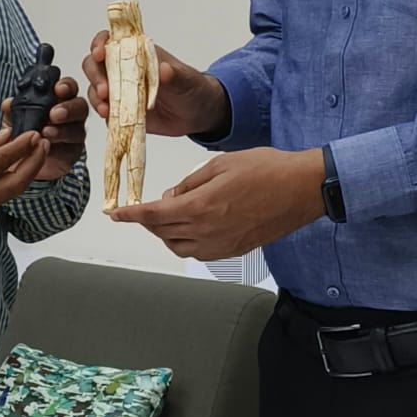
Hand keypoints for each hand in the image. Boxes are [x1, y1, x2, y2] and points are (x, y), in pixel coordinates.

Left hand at [0, 76, 87, 181]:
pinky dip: (60, 147)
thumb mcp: (11, 121)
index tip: (58, 89)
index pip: (67, 88)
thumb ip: (11, 111)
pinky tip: (48, 145)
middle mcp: (70, 114)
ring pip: (78, 128)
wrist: (21, 161)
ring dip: (62, 129)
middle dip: (68, 108)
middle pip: (80, 106)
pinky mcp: (73, 151)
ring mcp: (74, 133)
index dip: (65, 86)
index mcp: (57, 99)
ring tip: (46, 132)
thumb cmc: (21, 135)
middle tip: (54, 113)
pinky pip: (73, 148)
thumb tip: (8, 103)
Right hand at [0, 129, 47, 227]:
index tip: (33, 134)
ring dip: (26, 172)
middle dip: (34, 162)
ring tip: (36, 152)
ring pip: (11, 192)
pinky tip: (17, 166)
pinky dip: (11, 181)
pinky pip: (0, 197)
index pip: (1, 161)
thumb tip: (6, 137)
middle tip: (43, 143)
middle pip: (16, 183)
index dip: (20, 147)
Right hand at [82, 33, 228, 136]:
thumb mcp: (187, 80)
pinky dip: (102, 112)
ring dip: (96, 97)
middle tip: (104, 90)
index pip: (111, 40)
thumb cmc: (191, 88)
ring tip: (106, 109)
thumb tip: (164, 69)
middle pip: (95, 64)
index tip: (99, 53)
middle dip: (95, 75)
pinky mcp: (121, 110)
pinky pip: (104, 109)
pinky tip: (108, 117)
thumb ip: (175, 75)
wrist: (197, 115)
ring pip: (95, 88)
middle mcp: (124, 69)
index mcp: (138, 52)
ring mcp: (121, 90)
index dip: (100, 43)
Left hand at [108, 146, 325, 260]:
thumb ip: (190, 182)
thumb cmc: (267, 170)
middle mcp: (208, 231)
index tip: (115, 215)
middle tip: (140, 210)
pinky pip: (199, 252)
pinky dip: (184, 242)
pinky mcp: (234, 249)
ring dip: (164, 234)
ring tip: (163, 218)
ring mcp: (222, 244)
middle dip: (146, 222)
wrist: (301, 189)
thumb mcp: (220, 164)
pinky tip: (187, 228)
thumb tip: (170, 194)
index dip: (130, 215)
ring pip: (178, 247)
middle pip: (163, 232)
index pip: (154, 215)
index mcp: (201, 206)